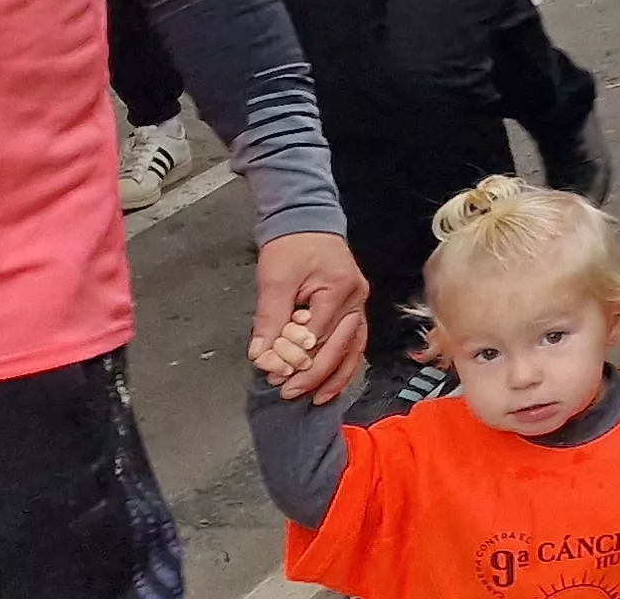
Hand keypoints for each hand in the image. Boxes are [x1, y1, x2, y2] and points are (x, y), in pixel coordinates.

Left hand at [250, 231, 367, 403]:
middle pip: (339, 347)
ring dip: (334, 376)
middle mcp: (356, 300)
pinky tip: (331, 382)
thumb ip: (270, 318)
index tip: (272, 374)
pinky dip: (342, 364)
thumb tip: (261, 354)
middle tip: (288, 392)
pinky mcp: (353, 309)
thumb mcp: (275, 279)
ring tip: (316, 398)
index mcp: (339, 290)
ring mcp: (358, 305)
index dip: (295, 357)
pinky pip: (353, 342)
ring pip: (352, 349)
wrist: (306, 221)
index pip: (318, 335)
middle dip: (313, 373)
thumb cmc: (291, 246)